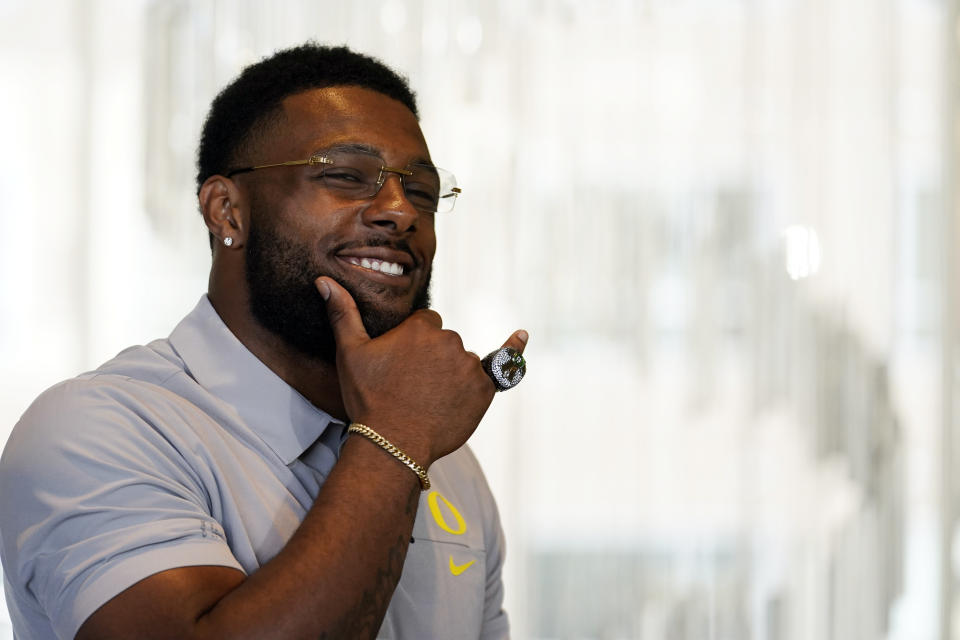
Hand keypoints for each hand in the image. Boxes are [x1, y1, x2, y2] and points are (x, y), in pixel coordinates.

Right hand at [316, 277, 526, 465]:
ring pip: (463, 360)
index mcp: (420, 328)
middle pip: (445, 342)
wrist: (393, 443)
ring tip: (430, 401)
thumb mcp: (350, 354)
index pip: (425, 324)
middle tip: (412, 389)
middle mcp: (449, 341)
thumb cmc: (369, 399)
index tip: (401, 368)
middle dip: (432, 359)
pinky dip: (512, 351)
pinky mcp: (485, 390)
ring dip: (453, 373)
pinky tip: (522, 336)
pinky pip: (503, 366)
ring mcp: (469, 365)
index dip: (413, 346)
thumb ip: (342, 314)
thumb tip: (324, 281)